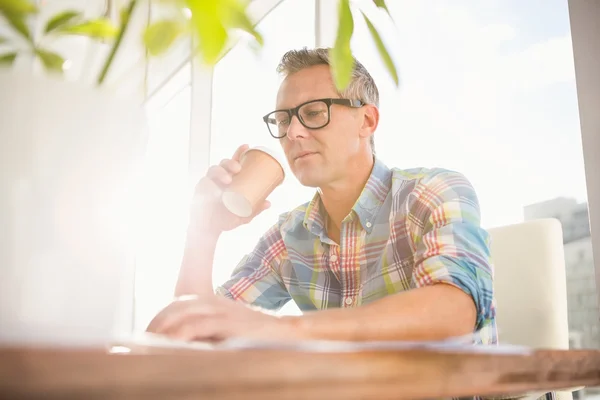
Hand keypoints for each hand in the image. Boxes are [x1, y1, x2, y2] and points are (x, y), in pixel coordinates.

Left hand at [146, 295, 300, 342]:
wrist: (288, 332)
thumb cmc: (256, 336)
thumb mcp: (226, 331)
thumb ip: (204, 334)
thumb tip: (175, 346)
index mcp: (210, 303)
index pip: (175, 305)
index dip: (157, 319)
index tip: (144, 336)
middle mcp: (213, 302)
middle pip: (174, 307)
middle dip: (155, 324)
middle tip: (142, 343)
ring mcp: (221, 310)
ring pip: (181, 313)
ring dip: (163, 328)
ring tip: (150, 345)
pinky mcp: (229, 322)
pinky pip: (198, 325)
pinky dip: (181, 333)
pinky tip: (171, 344)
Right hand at [190, 144, 270, 233]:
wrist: (210, 230)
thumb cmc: (225, 218)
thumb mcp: (243, 215)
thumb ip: (254, 209)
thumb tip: (268, 203)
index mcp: (229, 180)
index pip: (233, 163)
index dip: (239, 153)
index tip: (247, 146)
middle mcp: (218, 179)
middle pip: (223, 164)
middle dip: (230, 163)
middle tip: (238, 168)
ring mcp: (208, 184)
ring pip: (212, 171)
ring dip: (220, 172)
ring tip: (228, 179)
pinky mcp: (198, 191)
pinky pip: (203, 184)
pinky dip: (209, 185)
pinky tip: (214, 189)